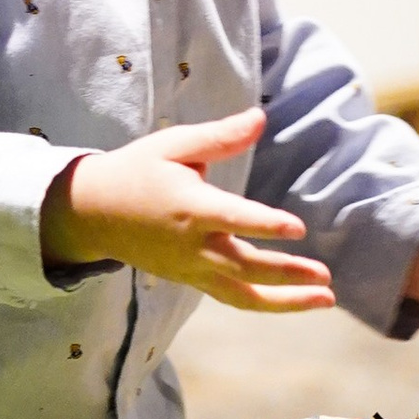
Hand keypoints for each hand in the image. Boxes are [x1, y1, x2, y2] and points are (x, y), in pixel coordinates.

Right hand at [43, 108, 335, 314]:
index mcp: (189, 207)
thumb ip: (220, 136)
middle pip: (245, 267)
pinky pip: (232, 297)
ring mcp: (191, 269)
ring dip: (285, 301)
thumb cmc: (137, 171)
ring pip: (242, 295)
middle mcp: (192, 246)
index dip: (266, 225)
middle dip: (288, 275)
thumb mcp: (174, 145)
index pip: (233, 219)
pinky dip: (264, 301)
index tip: (298, 229)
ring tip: (324, 299)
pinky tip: (295, 299)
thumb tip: (260, 117)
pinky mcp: (191, 281)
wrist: (92, 213)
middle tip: (326, 277)